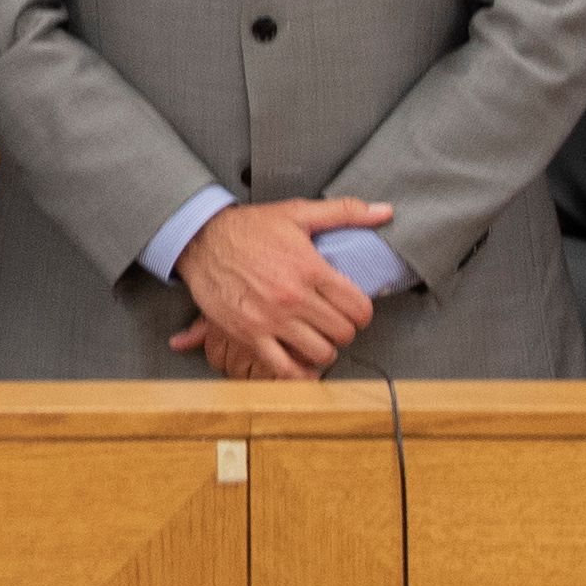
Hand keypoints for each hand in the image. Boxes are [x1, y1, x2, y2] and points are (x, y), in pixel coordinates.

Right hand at [172, 198, 392, 376]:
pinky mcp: (249, 335)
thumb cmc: (249, 227)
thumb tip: (384, 212)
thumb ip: (344, 212)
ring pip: (320, 353)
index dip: (363, 313)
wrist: (202, 241)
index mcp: (310, 268)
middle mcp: (294, 297)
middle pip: (342, 332)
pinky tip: (302, 365)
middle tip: (336, 324)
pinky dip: (299, 373)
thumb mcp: (298, 212)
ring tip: (320, 340)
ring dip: (325, 350)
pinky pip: (283, 368)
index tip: (356, 312)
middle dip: (345, 330)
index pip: (357, 307)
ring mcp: (271, 319)